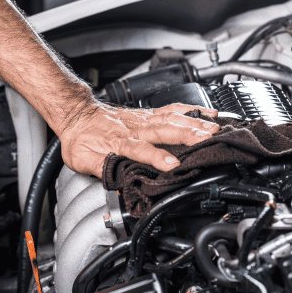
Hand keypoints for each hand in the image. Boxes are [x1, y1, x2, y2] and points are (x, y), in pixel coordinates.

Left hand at [58, 101, 218, 177]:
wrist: (77, 114)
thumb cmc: (81, 139)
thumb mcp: (81, 160)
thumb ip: (100, 169)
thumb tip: (117, 183)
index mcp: (119, 141)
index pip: (140, 149)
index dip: (156, 157)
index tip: (172, 165)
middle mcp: (135, 127)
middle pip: (164, 130)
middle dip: (187, 134)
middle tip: (208, 139)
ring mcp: (143, 118)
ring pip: (172, 118)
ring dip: (194, 123)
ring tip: (214, 127)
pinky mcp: (149, 114)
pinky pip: (172, 109)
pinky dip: (191, 110)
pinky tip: (208, 112)